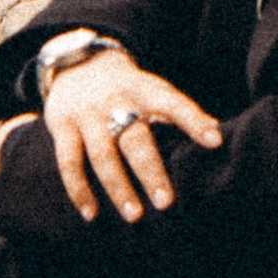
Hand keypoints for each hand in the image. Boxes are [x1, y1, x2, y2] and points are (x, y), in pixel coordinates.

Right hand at [41, 52, 223, 224]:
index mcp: (145, 90)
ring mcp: (87, 114)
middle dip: (151, 171)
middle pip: (135, 138)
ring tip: (134, 216)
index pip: (173, 103)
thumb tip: (216, 132)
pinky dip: (79, 189)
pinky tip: (90, 213)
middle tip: (166, 202)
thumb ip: (178, 110)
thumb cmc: (126, 86)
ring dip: (118, 188)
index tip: (215, 141)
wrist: (75, 61)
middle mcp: (116, 100)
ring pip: (102, 155)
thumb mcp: (152, 89)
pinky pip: (68, 161)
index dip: (193, 121)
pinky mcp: (61, 125)